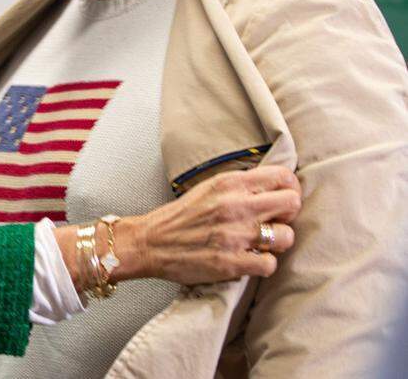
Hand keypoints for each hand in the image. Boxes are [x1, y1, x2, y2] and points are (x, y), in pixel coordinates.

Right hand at [55, 165, 300, 289]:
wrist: (150, 242)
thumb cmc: (181, 216)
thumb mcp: (208, 188)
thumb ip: (240, 186)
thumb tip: (275, 187)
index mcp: (229, 183)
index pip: (282, 177)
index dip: (290, 189)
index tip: (283, 198)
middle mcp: (235, 206)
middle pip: (292, 204)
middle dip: (288, 215)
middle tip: (274, 222)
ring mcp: (234, 235)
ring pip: (286, 237)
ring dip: (276, 243)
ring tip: (260, 244)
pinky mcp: (231, 262)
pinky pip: (270, 265)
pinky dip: (262, 265)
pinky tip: (249, 260)